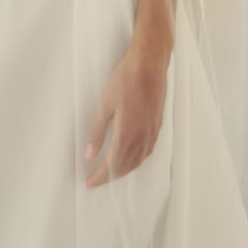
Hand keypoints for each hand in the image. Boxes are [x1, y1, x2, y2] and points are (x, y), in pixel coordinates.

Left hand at [84, 42, 168, 188]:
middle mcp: (142, 137)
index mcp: (127, 134)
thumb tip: (89, 154)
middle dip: (110, 177)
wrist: (150, 64)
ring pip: (138, 161)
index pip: (112, 166)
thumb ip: (97, 131)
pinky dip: (137, 160)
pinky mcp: (157, 125)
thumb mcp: (106, 104)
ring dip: (124, 170)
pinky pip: (147, 151)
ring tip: (111, 172)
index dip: (100, 177)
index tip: (90, 183)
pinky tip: (132, 157)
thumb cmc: (126, 79)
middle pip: (125, 167)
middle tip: (97, 179)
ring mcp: (152, 132)